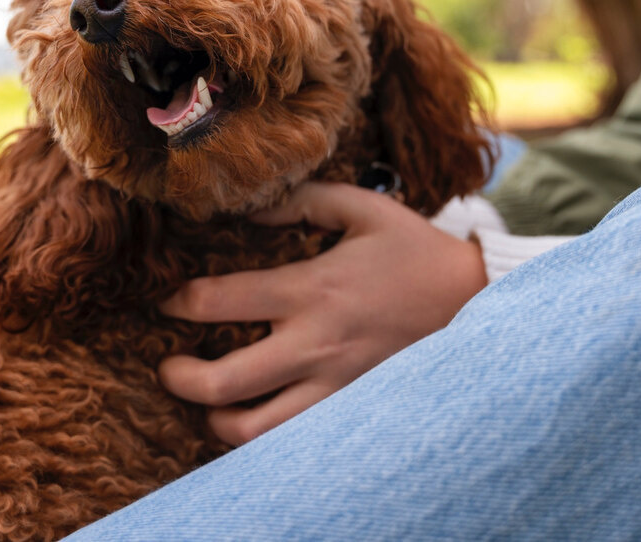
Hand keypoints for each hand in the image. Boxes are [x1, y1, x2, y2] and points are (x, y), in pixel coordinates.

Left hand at [159, 182, 486, 444]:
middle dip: (179, 378)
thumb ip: (301, 201)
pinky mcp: (348, 407)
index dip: (179, 302)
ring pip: (252, 430)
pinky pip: (291, 439)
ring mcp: (331, 385)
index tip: (167, 300)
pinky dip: (261, 436)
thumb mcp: (360, 207)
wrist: (473, 300)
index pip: (220, 302)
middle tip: (167, 366)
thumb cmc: (413, 249)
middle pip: (223, 384)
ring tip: (209, 401)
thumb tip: (250, 209)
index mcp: (311, 289)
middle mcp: (314, 344)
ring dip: (216, 418)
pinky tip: (253, 415)